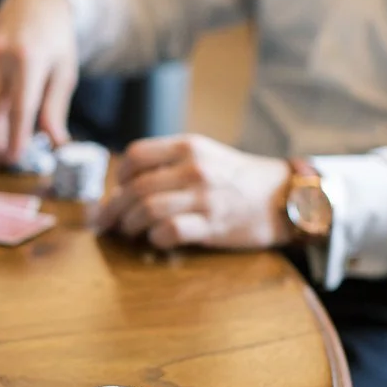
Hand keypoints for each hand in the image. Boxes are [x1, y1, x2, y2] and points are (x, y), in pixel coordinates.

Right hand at [0, 0, 78, 164]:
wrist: (35, 2)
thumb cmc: (56, 40)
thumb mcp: (64, 72)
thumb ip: (55, 108)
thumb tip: (56, 142)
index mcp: (29, 59)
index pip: (19, 108)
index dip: (16, 136)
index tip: (16, 158)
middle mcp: (1, 55)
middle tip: (2, 161)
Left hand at [98, 135, 294, 250]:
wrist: (280, 196)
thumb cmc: (234, 177)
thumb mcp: (203, 156)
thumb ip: (167, 164)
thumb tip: (122, 186)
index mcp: (187, 147)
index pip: (135, 155)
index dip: (118, 175)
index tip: (117, 189)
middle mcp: (194, 168)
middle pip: (135, 188)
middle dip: (113, 208)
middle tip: (106, 222)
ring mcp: (204, 197)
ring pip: (147, 210)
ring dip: (130, 225)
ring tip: (130, 231)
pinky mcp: (212, 225)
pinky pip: (169, 232)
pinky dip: (156, 238)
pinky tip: (157, 239)